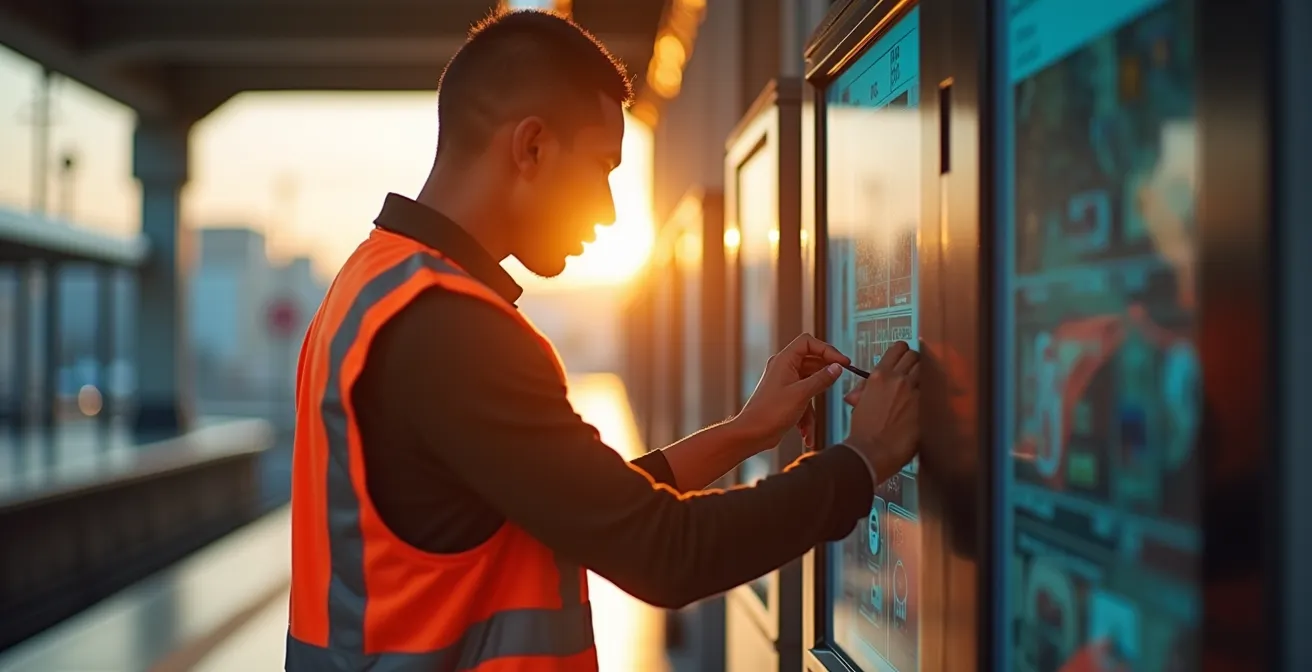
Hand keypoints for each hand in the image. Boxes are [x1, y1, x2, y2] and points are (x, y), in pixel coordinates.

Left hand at [734, 333, 849, 451]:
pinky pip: (803, 399)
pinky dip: (807, 415)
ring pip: (810, 384)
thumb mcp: (802, 394)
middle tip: (839, 381)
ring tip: (813, 420)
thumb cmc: (769, 413)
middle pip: (812, 362)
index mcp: (784, 361)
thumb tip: (836, 368)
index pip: (808, 343)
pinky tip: (806, 431)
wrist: (752, 434)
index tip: (841, 361)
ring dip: (814, 404)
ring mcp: (784, 382)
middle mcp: (783, 368)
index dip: (827, 350)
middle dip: (825, 376)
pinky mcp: (786, 396)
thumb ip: (822, 379)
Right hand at [844, 340, 920, 482]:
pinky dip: (933, 392)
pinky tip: (931, 399)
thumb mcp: (859, 403)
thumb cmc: (864, 431)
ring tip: (923, 386)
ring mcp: (913, 392)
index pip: (898, 348)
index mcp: (879, 376)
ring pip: (927, 370)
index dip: (904, 352)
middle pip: (915, 356)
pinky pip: (934, 390)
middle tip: (914, 372)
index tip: (905, 358)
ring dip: (926, 375)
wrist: (872, 451)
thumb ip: (866, 389)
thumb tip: (866, 386)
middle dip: (916, 362)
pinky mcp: (924, 407)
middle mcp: (897, 379)